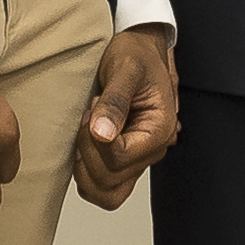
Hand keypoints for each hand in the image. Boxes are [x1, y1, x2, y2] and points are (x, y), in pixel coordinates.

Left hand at [72, 26, 180, 210]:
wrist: (137, 50)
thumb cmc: (135, 55)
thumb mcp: (125, 68)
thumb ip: (114, 102)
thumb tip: (101, 133)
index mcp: (160, 131)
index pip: (119, 158)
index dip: (95, 138)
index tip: (94, 106)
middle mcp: (152, 151)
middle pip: (111, 180)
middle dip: (88, 151)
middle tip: (88, 116)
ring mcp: (137, 159)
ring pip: (107, 194)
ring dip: (85, 169)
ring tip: (85, 133)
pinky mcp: (122, 161)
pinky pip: (103, 188)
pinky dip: (86, 174)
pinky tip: (84, 144)